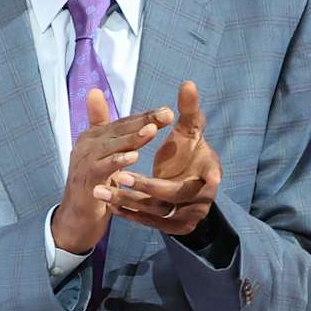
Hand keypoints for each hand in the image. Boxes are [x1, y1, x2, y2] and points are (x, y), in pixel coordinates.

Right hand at [51, 91, 174, 253]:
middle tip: (165, 114)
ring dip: (132, 137)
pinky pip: (104, 167)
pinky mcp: (86, 179)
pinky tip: (134, 156)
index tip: (166, 111)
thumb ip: (115, 135)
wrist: (76, 218)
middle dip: (144, 121)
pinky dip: (118, 161)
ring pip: (112, 145)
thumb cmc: (95, 185)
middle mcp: (87, 145)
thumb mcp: (105, 158)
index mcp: (94, 136)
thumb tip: (121, 108)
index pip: (123, 122)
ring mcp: (85, 161)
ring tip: (152, 130)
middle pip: (119, 129)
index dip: (145, 116)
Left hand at [101, 81, 220, 236]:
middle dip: (145, 186)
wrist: (189, 183)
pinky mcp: (174, 227)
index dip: (208, 175)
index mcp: (211, 172)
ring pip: (156, 211)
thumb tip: (187, 83)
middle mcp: (203, 198)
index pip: (210, 175)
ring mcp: (189, 216)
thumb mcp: (190, 130)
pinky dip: (129, 214)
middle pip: (173, 195)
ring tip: (100, 190)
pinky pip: (149, 222)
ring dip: (128, 201)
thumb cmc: (189, 151)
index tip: (204, 176)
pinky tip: (109, 204)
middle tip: (118, 175)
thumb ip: (189, 109)